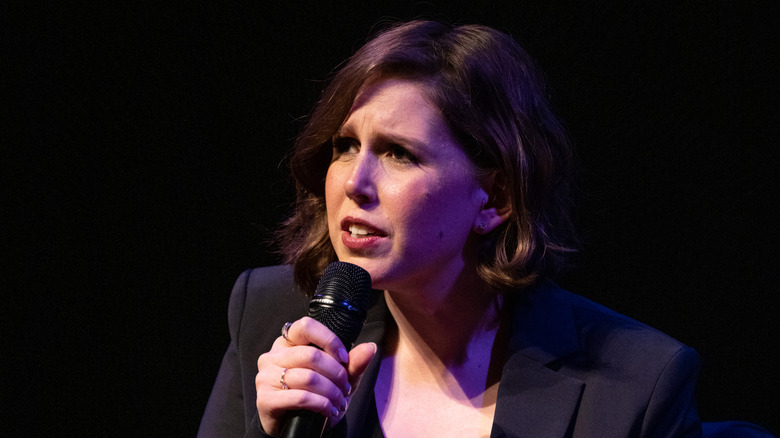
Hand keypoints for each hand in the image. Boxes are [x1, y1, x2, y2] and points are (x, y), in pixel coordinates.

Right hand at [255, 317, 376, 435]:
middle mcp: (273, 355)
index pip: (306, 326)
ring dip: (331, 392)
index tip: (344, 358)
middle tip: (345, 388)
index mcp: (288, 343)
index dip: (329, 340)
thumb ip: (353, 363)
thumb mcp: (338, 379)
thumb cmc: (314, 397)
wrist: (295, 428)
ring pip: (307, 377)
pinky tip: (329, 411)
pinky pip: (301, 397)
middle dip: (336, 374)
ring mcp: (266, 376)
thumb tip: (370, 347)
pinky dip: (321, 404)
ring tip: (339, 401)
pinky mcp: (265, 398)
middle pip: (310, 354)